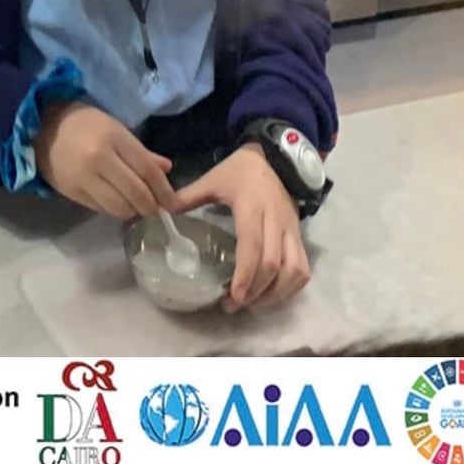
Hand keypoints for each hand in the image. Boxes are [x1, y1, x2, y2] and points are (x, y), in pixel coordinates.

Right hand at [34, 101, 175, 219]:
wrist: (41, 127)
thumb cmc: (83, 124)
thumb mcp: (114, 128)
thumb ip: (141, 151)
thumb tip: (167, 169)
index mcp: (114, 137)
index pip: (148, 170)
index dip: (164, 190)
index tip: (173, 203)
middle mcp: (100, 158)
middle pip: (137, 193)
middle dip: (152, 207)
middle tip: (158, 210)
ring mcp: (84, 177)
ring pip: (120, 207)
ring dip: (133, 211)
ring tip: (138, 208)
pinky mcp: (73, 191)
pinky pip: (102, 209)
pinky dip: (115, 210)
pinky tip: (119, 204)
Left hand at [170, 143, 310, 312]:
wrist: (274, 157)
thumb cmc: (239, 170)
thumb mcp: (212, 179)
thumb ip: (188, 197)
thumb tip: (160, 211)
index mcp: (252, 207)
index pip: (253, 246)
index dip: (245, 274)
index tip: (233, 297)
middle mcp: (276, 221)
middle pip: (274, 265)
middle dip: (255, 291)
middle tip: (233, 306)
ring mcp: (291, 230)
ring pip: (294, 270)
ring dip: (275, 293)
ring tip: (253, 304)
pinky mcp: (300, 236)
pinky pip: (304, 268)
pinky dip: (292, 287)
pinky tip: (273, 295)